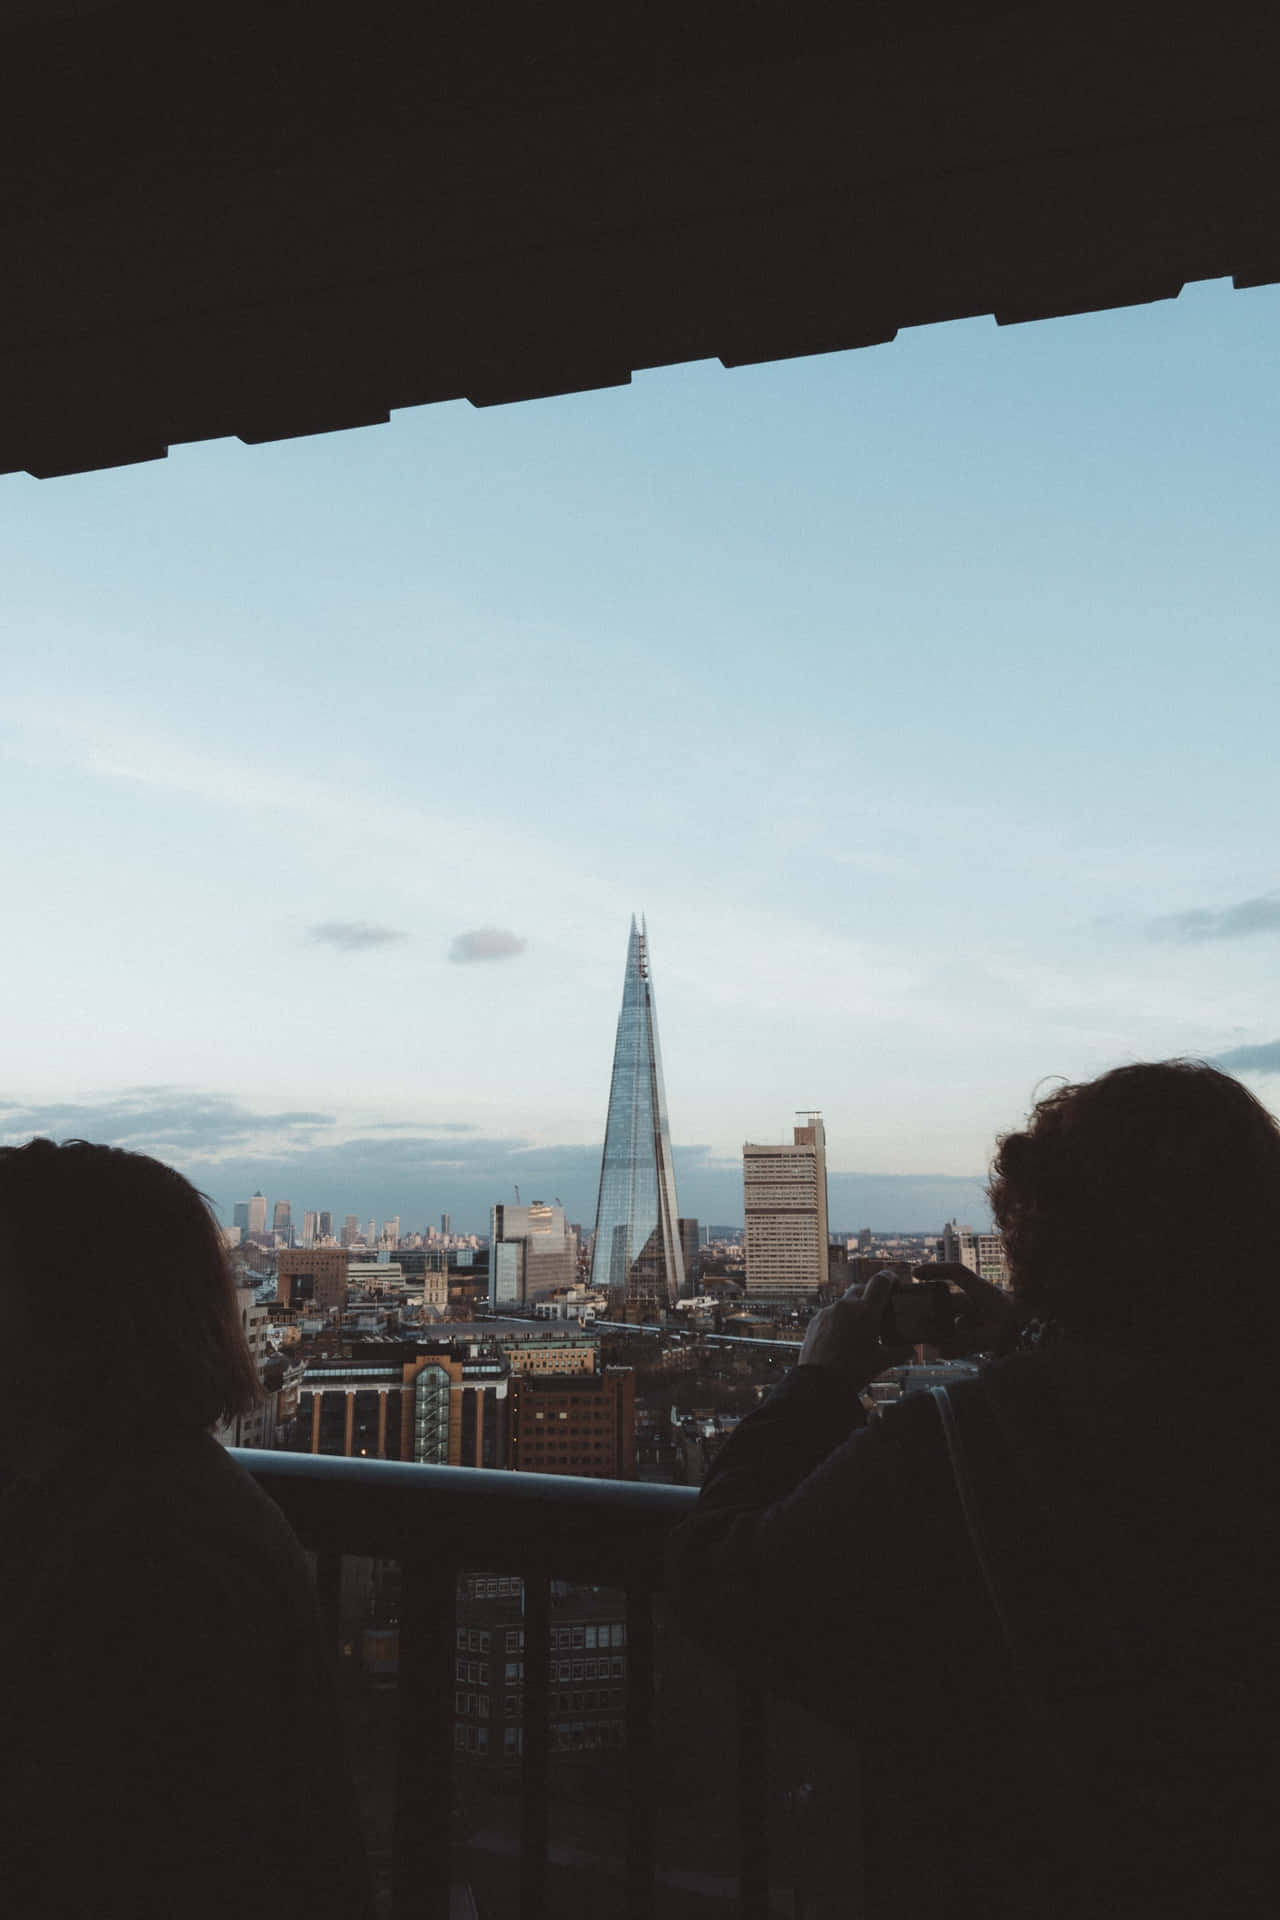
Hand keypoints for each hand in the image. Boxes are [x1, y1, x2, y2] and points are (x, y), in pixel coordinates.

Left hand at [798, 1270, 913, 1387]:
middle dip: (871, 1294)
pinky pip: (831, 1312)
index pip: (881, 1281)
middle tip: (878, 1309)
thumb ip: (900, 1352)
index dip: (890, 1278)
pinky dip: (840, 1318)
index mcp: (866, 1311)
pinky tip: (842, 1336)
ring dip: (854, 1308)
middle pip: (862, 1287)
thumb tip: (911, 1349)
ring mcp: (828, 1311)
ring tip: (860, 1328)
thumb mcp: (882, 1362)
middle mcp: (846, 1306)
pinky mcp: (815, 1320)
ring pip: (845, 1301)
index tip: (895, 1283)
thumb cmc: (852, 1372)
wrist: (819, 1383)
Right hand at [915, 1262, 1020, 1357]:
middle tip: (920, 1327)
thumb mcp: (994, 1335)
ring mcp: (982, 1316)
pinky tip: (948, 1352)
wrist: (1040, 1336)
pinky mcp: (984, 1330)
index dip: (936, 1270)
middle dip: (935, 1315)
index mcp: (983, 1291)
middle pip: (950, 1304)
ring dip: (947, 1335)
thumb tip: (940, 1349)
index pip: (957, 1273)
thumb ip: (966, 1342)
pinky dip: (956, 1344)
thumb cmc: (1023, 1328)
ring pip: (955, 1324)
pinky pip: (964, 1336)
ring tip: (939, 1348)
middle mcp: (981, 1301)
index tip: (915, 1275)